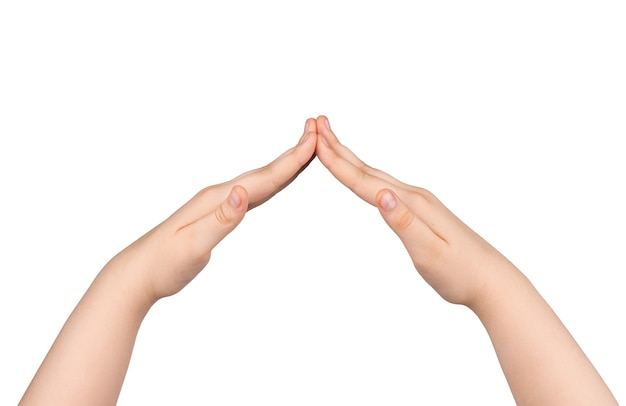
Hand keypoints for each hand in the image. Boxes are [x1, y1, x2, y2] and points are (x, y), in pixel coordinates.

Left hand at [107, 118, 317, 302]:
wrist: (139, 273)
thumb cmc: (164, 263)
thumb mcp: (193, 245)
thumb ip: (221, 219)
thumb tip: (242, 192)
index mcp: (218, 199)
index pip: (262, 178)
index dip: (291, 161)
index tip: (313, 141)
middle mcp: (220, 195)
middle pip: (264, 172)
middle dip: (292, 154)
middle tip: (316, 132)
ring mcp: (219, 203)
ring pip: (259, 181)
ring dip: (283, 166)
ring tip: (303, 152)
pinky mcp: (218, 214)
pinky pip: (252, 194)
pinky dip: (269, 184)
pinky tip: (273, 183)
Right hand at [314, 116, 510, 307]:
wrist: (492, 281)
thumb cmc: (461, 273)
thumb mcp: (429, 253)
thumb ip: (404, 223)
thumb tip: (382, 195)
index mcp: (412, 204)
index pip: (366, 183)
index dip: (338, 165)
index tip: (316, 144)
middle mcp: (414, 197)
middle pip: (369, 171)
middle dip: (340, 150)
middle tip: (318, 124)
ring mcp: (419, 202)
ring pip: (376, 176)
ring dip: (352, 160)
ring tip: (333, 144)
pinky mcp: (421, 212)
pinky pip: (385, 187)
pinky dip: (367, 177)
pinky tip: (366, 179)